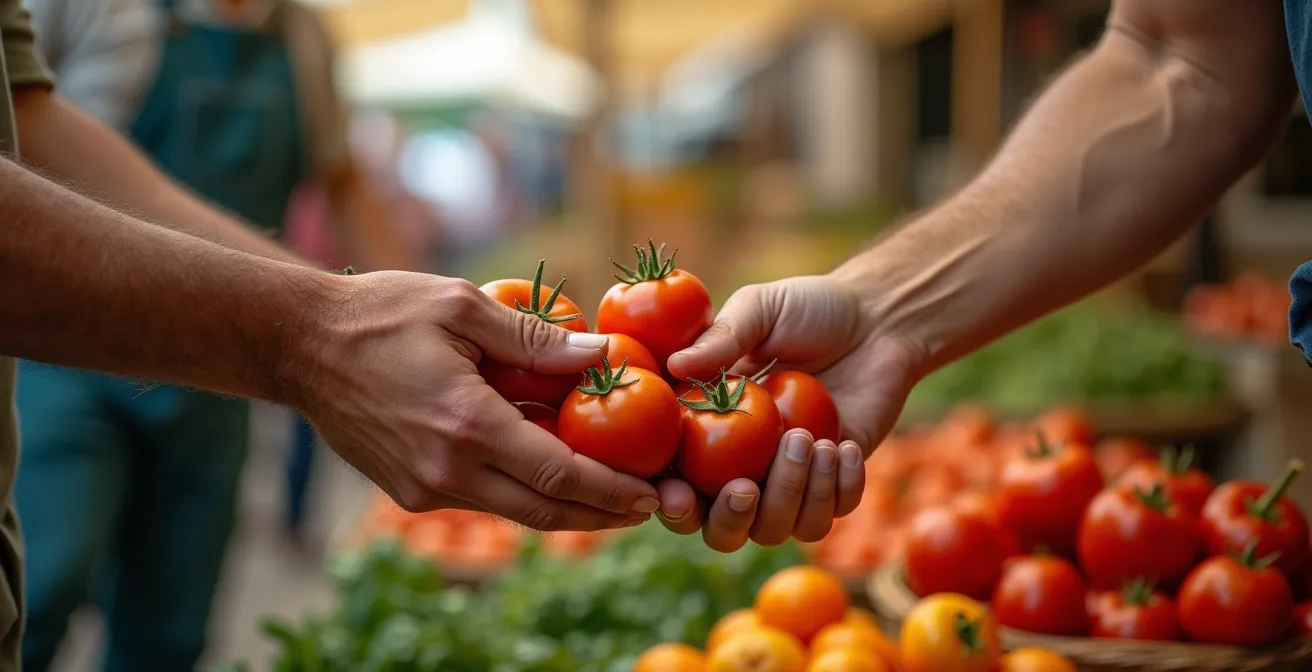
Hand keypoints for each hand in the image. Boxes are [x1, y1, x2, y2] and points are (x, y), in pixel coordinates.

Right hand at [289, 271, 661, 530]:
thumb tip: (605, 351)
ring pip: (514, 512)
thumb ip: (536, 337)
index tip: (651, 495)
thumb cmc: (382, 313)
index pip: (558, 473)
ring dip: (567, 510)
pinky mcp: (409, 491)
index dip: (611, 490)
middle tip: (650, 509)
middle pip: (544, 510)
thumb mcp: (462, 306)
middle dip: (602, 516)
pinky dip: (523, 494)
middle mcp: (446, 469)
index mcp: (466, 423)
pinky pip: (481, 501)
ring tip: (614, 500)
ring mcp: (424, 487)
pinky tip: (551, 477)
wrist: (298, 345)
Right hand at [657, 274, 925, 550]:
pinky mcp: (835, 486)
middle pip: (720, 530)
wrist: (878, 320)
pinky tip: (846, 446)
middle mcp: (741, 466)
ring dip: (791, 495)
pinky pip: (829, 517)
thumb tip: (676, 365)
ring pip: (776, 530)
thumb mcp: (760, 309)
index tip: (676, 494)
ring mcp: (788, 481)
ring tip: (813, 440)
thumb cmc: (808, 308)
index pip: (673, 482)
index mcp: (705, 429)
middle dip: (729, 520)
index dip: (668, 500)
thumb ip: (721, 339)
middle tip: (746, 487)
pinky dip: (836, 490)